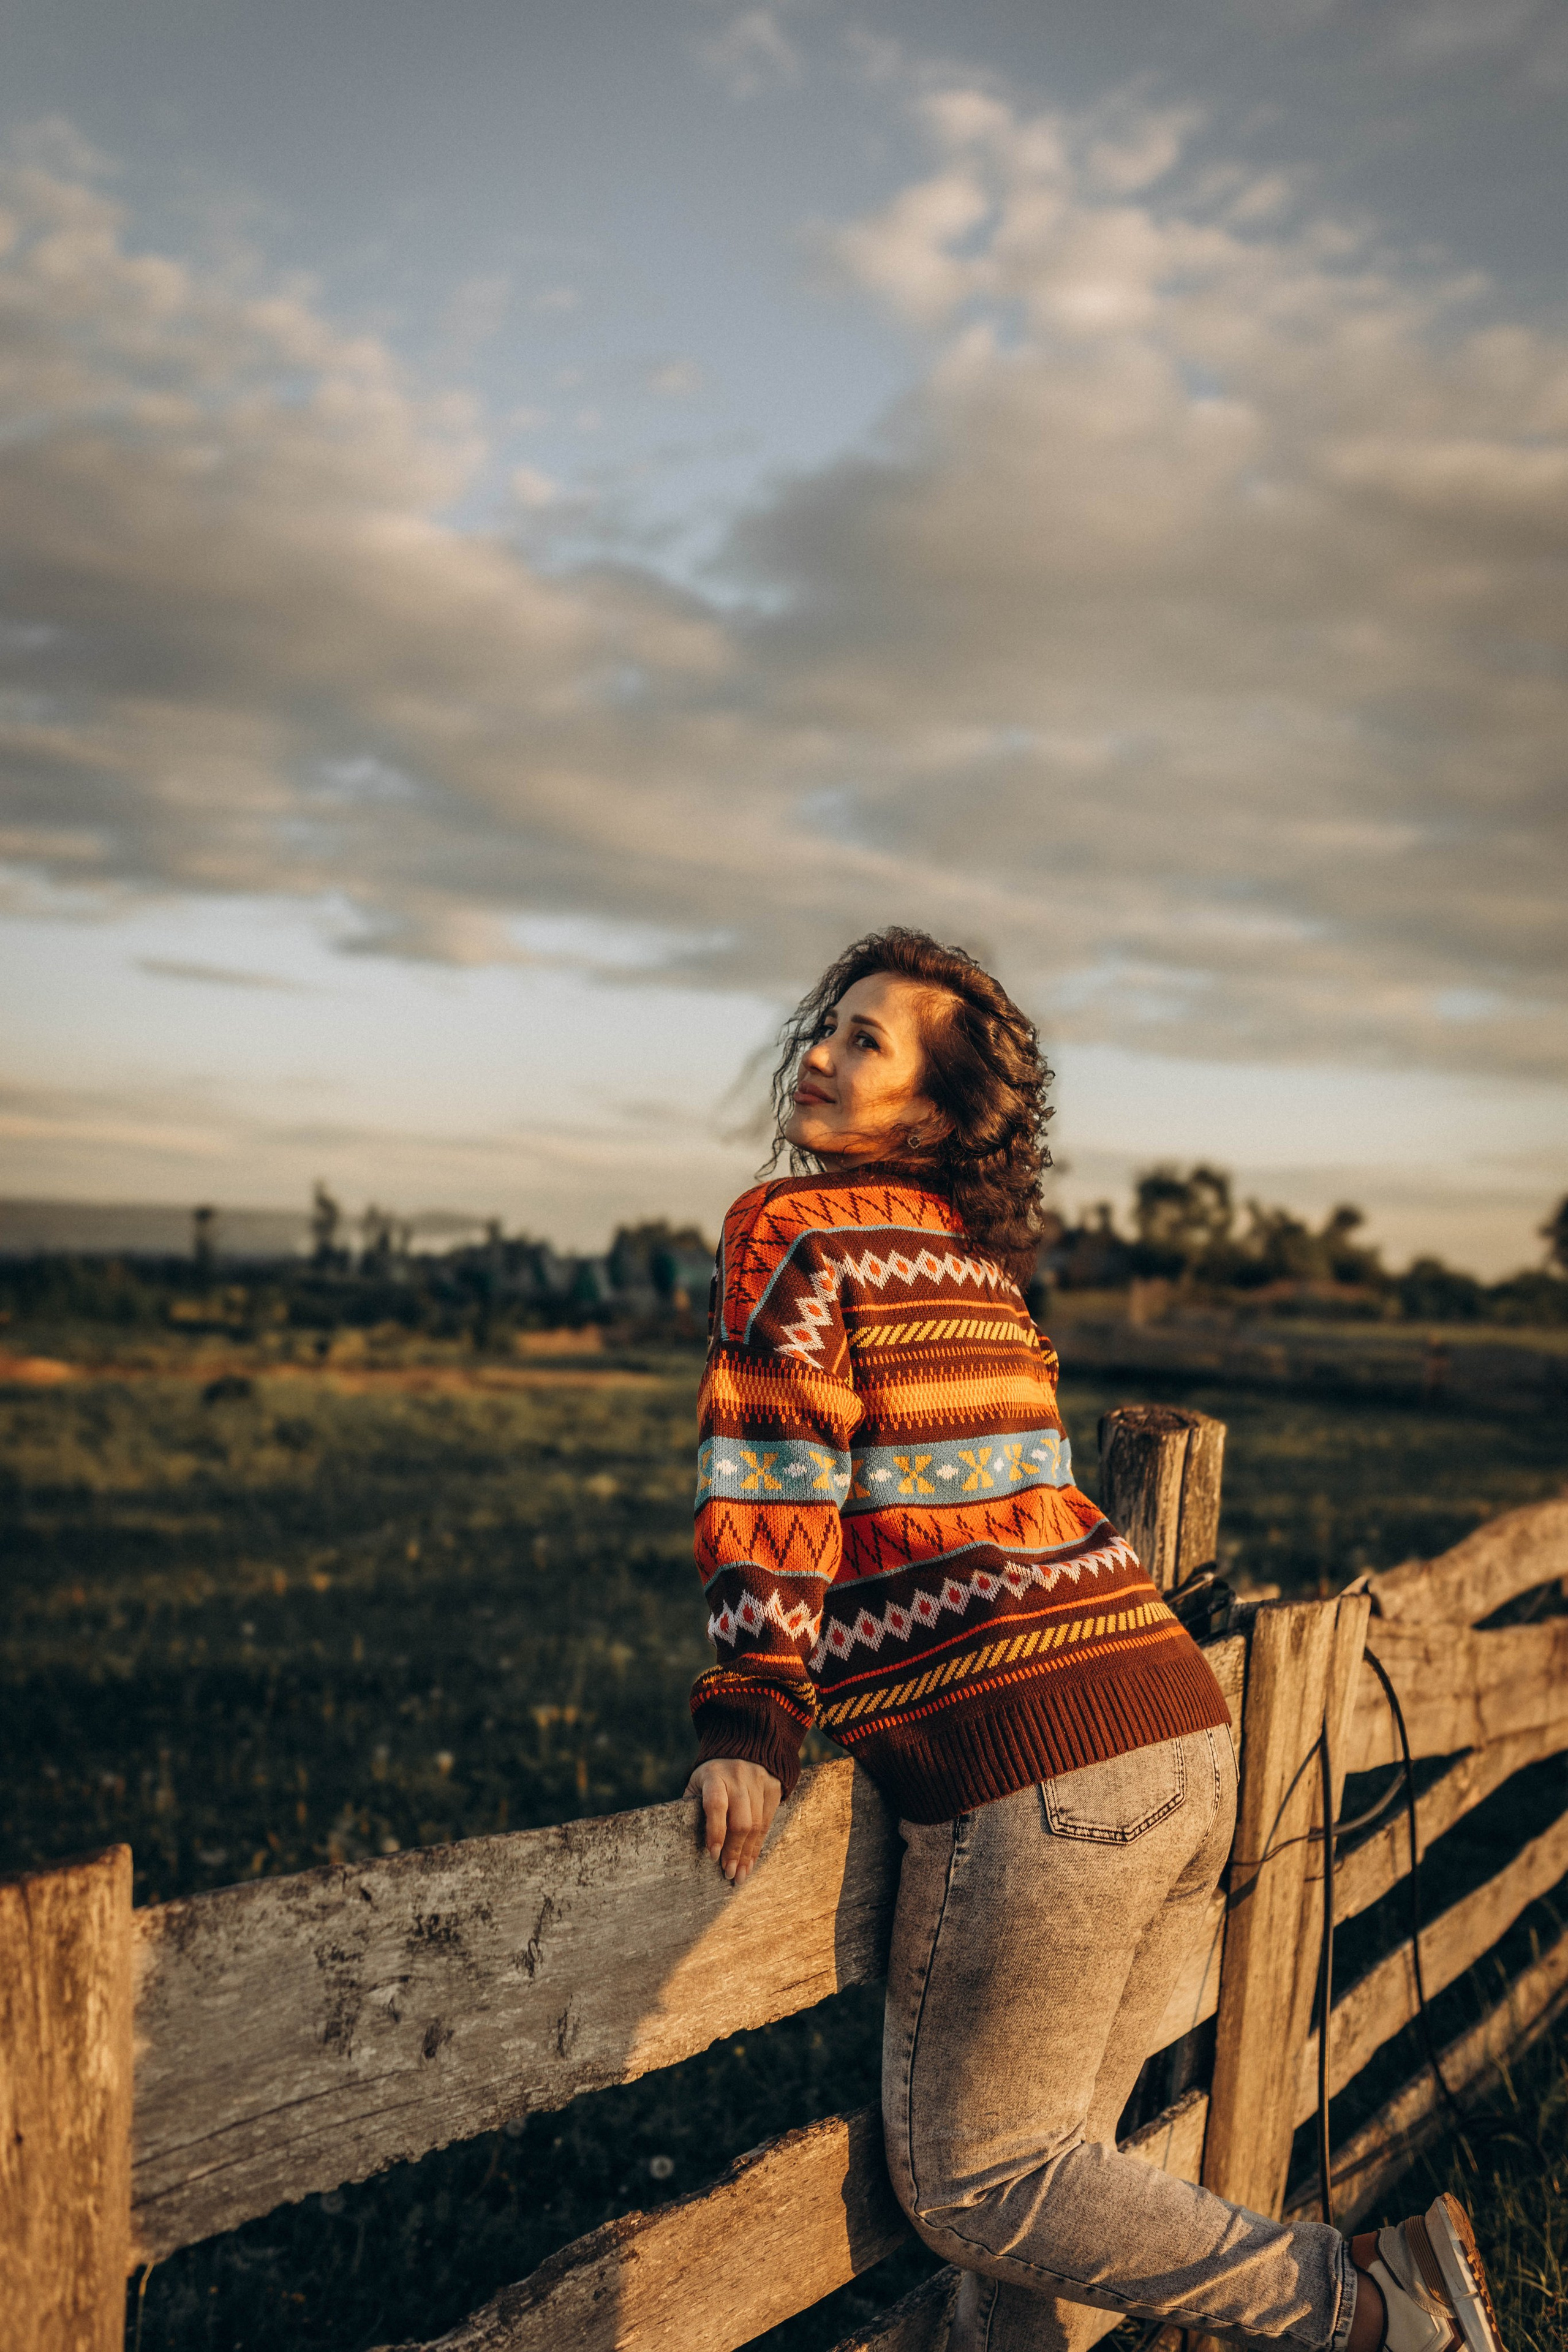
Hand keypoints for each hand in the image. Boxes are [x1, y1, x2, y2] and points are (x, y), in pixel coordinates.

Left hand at [684, 1757, 781, 1886]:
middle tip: (729, 1874)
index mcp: (714, 1775)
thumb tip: (687, 1843)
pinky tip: (752, 1860)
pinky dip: (759, 1845)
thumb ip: (694, 1807)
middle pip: (740, 1821)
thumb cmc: (712, 1774)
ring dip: (748, 1854)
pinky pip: (768, 1821)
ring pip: (756, 1825)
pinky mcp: (774, 1786)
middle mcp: (738, 1777)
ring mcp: (759, 1781)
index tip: (712, 1856)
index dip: (715, 1832)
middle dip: (734, 1852)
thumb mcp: (697, 1783)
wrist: (744, 1745)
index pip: (716, 1805)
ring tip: (741, 1874)